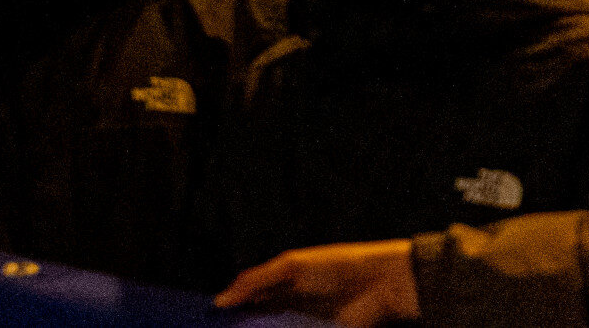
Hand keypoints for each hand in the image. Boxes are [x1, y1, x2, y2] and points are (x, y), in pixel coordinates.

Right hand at [214, 240, 417, 324]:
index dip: (229, 310)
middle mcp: (291, 309)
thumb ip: (253, 282)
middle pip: (259, 324)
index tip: (207, 320)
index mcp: (281, 285)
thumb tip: (220, 301)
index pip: (248, 301)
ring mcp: (305, 327)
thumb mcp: (289, 268)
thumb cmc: (335, 267)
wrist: (381, 286)